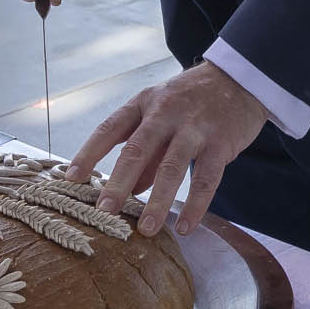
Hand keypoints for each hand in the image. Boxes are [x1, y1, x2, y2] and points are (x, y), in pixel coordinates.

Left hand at [71, 63, 266, 235]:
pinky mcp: (221, 142)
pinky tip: (186, 227)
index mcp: (144, 104)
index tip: (70, 178)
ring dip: (157, 201)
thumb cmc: (192, 100)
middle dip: (118, 182)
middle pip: (137, 149)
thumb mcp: (161, 114)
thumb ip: (145, 151)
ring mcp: (194, 127)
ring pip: (172, 167)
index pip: (110, 128)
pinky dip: (196, 205)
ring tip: (146, 229)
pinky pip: (206, 178)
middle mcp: (165, 113)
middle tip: (104, 210)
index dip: (89, 153)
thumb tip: (128, 192)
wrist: (239, 79)